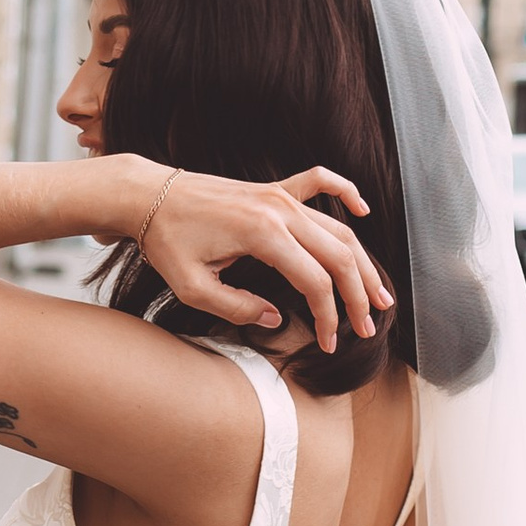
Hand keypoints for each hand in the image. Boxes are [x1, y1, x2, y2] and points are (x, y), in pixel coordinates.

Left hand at [137, 164, 393, 353]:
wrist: (147, 195)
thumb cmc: (165, 240)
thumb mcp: (192, 287)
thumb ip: (237, 307)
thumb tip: (278, 318)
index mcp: (263, 235)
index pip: (315, 283)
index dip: (328, 317)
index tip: (327, 344)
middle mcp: (280, 211)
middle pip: (339, 256)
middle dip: (358, 297)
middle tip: (367, 328)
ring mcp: (280, 195)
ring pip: (337, 228)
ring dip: (362, 262)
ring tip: (379, 294)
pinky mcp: (273, 188)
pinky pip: (319, 182)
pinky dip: (345, 191)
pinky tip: (363, 208)